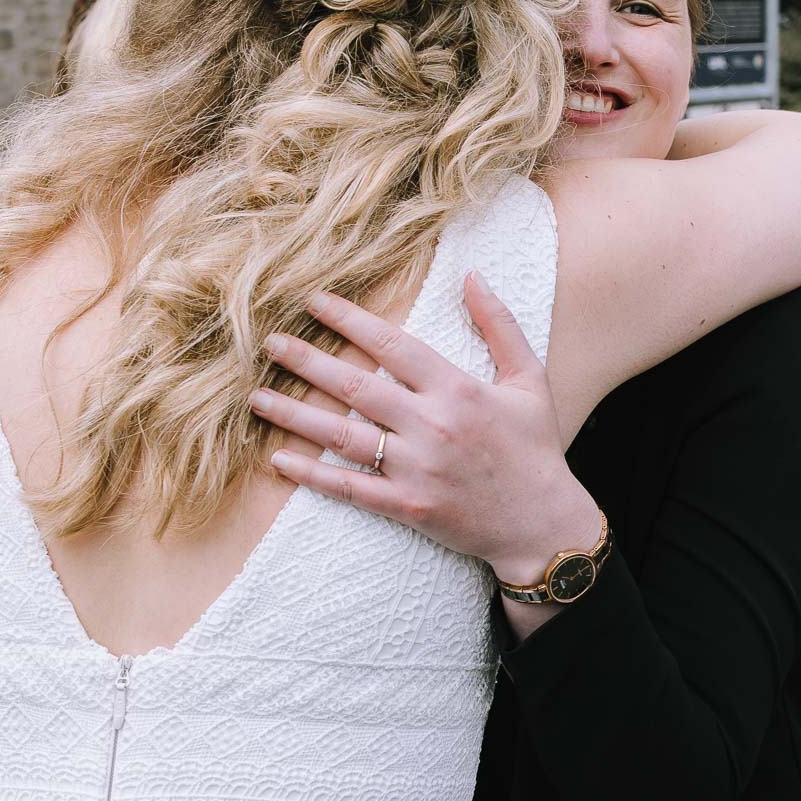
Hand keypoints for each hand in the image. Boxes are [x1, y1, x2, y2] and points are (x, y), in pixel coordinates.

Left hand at [251, 274, 599, 585]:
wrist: (544, 525)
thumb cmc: (536, 448)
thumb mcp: (530, 379)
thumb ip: (499, 324)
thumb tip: (471, 274)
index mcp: (458, 388)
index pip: (392, 345)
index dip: (349, 320)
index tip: (314, 302)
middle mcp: (432, 425)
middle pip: (356, 386)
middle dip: (307, 360)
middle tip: (268, 341)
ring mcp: (417, 468)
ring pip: (342, 436)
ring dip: (295, 414)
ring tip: (256, 397)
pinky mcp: (407, 506)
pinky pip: (351, 488)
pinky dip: (313, 474)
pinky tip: (280, 459)